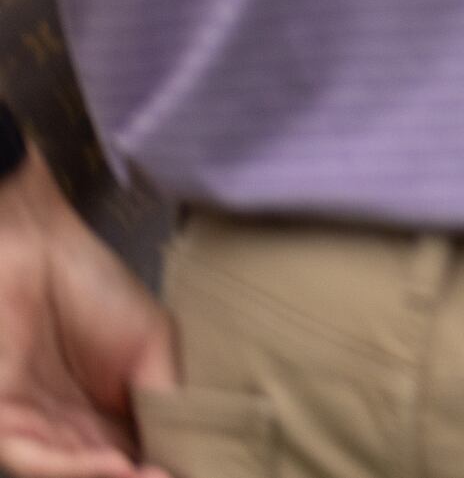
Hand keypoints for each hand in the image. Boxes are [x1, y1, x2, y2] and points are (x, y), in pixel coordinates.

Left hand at [0, 158, 171, 477]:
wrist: (38, 252)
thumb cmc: (98, 288)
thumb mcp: (153, 345)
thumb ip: (164, 398)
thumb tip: (184, 451)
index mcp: (110, 411)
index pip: (140, 453)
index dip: (166, 465)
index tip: (201, 467)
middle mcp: (72, 427)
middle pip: (107, 467)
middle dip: (141, 477)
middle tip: (175, 477)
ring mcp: (36, 426)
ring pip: (71, 470)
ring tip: (151, 477)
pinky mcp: (4, 419)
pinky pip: (34, 456)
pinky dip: (74, 468)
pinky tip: (118, 467)